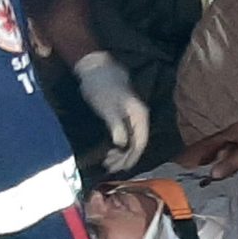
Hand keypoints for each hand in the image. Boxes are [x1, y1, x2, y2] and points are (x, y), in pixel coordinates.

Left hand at [72, 51, 150, 171]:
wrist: (96, 70)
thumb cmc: (101, 87)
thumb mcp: (107, 106)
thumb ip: (116, 125)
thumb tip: (122, 144)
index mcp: (139, 115)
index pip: (140, 142)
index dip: (131, 157)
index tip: (120, 168)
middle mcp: (140, 119)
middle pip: (137, 145)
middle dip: (125, 159)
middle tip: (109, 168)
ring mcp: (133, 119)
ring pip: (131, 142)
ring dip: (121, 155)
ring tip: (107, 163)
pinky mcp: (124, 119)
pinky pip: (126, 138)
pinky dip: (118, 148)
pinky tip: (109, 153)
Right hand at [184, 116, 237, 177]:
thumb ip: (230, 164)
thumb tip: (212, 174)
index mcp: (235, 129)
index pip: (213, 141)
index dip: (203, 151)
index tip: (194, 159)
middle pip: (222, 138)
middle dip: (212, 150)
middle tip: (203, 161)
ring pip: (233, 138)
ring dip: (225, 148)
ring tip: (220, 159)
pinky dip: (237, 147)